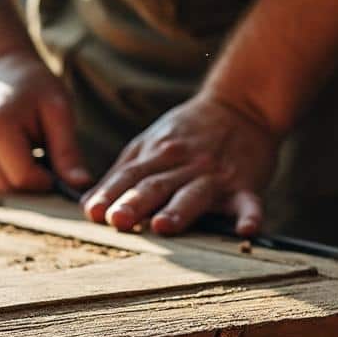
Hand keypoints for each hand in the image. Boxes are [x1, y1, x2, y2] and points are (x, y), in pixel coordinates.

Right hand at [0, 52, 89, 191]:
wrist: (4, 70)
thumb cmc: (35, 86)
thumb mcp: (59, 112)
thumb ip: (68, 152)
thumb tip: (81, 187)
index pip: (25, 178)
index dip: (50, 182)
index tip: (65, 168)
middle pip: (13, 190)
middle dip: (39, 185)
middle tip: (55, 159)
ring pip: (4, 193)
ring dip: (27, 185)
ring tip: (40, 155)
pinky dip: (15, 183)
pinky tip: (27, 160)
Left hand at [81, 94, 279, 235]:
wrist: (241, 106)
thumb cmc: (187, 133)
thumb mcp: (150, 144)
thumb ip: (121, 175)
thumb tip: (88, 206)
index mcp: (157, 154)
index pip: (129, 176)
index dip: (110, 194)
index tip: (93, 213)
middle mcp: (184, 164)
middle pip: (156, 185)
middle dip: (136, 203)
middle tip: (118, 221)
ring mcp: (215, 175)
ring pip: (195, 193)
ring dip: (179, 210)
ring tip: (163, 226)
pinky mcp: (246, 184)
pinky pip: (249, 202)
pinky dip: (249, 215)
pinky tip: (246, 230)